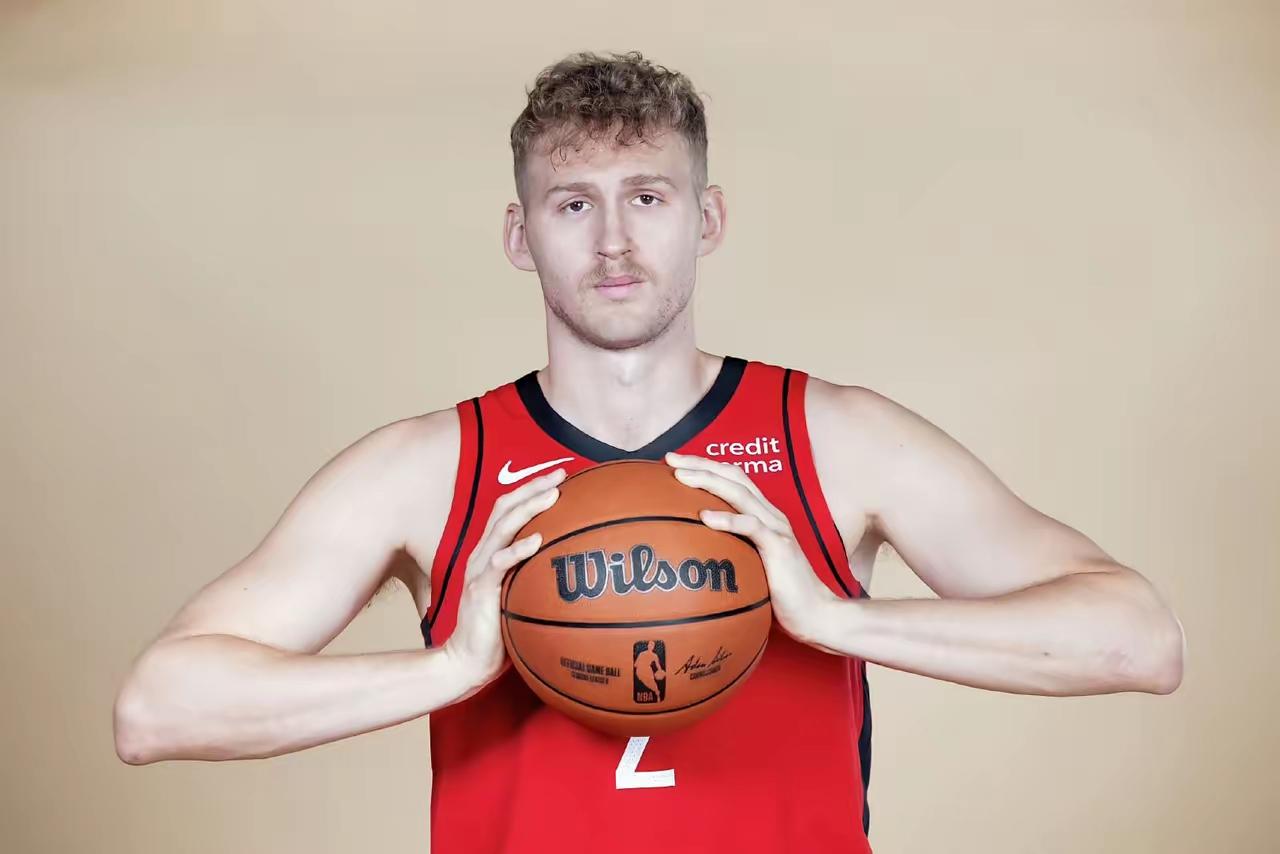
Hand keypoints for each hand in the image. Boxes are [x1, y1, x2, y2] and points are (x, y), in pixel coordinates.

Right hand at [443, 467, 565, 692]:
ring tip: (552, 494)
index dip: (530, 490)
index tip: (559, 477)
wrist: (466, 663)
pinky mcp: (480, 590)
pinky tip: (536, 541)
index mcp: (490, 554)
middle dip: (532, 487)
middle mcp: (483, 555)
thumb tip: (574, 573)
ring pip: (503, 528)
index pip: (508, 511)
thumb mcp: (519, 599)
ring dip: (528, 508)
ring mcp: (479, 571)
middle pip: (505, 509)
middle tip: (561, 474)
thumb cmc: (498, 635)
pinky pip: (499, 564)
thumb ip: (535, 580)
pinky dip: (518, 550)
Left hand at [665, 452, 840, 648]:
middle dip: (701, 463)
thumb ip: (732, 550)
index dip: (707, 466)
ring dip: (709, 481)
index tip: (675, 462)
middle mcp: (772, 515)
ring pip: (741, 494)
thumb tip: (693, 551)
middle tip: (670, 458)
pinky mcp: (780, 548)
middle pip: (735, 477)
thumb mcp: (751, 565)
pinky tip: (705, 516)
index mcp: (765, 515)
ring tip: (681, 476)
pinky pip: (752, 527)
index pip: (735, 479)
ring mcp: (777, 529)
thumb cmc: (781, 593)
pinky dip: (728, 519)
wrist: (816, 613)